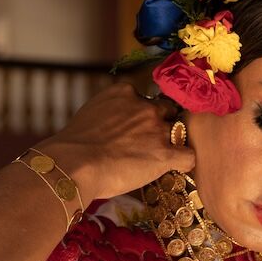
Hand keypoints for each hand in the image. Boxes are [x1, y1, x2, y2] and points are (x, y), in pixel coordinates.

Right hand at [32, 83, 194, 204]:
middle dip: (161, 126)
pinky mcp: (165, 153)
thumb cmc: (73, 147)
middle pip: (167, 112)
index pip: (146, 98)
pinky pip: (188, 156)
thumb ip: (111, 112)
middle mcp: (145, 106)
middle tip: (148, 144)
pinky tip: (175, 168)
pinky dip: (185, 162)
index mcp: (124, 92)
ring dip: (171, 144)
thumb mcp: (91, 114)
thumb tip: (117, 125)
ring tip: (156, 159)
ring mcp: (157, 129)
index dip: (144, 115)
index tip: (136, 128)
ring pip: (178, 133)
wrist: (74, 164)